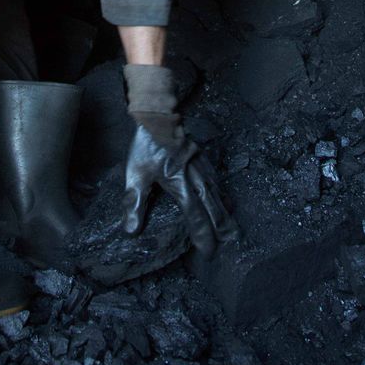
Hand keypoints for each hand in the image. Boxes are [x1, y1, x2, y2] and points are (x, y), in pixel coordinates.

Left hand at [122, 63, 237, 257]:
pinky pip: (214, 177)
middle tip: (231, 240)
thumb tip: (132, 231)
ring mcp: (199, 164)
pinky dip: (220, 190)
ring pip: (215, 190)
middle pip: (211, 204)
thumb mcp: (135, 174)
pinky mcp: (199, 155)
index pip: (194, 214)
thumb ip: (135, 203)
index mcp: (179, 183)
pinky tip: (221, 196)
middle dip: (221, 224)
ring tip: (231, 225)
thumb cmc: (145, 145)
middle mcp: (194, 175)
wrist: (157, 114)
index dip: (202, 233)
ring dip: (223, 209)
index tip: (208, 250)